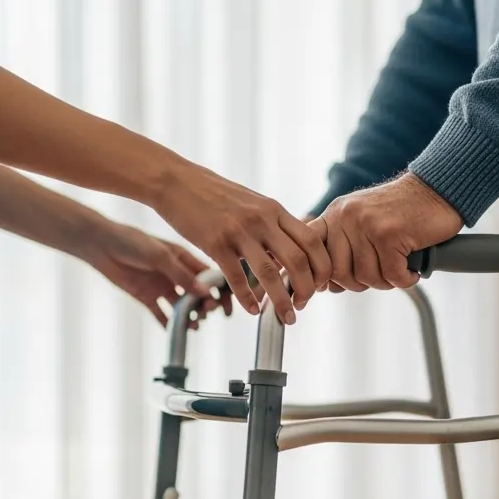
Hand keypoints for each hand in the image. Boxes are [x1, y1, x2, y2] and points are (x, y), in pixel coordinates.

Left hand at [78, 220, 232, 327]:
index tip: (224, 303)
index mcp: (183, 258)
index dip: (218, 290)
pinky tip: (176, 332)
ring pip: (182, 305)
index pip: (208, 276)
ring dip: (190, 316)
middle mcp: (175, 273)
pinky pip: (162, 314)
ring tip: (194, 324)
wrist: (101, 245)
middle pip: (198, 293)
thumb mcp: (160, 256)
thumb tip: (205, 293)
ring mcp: (161, 285)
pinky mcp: (147, 296)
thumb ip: (182, 275)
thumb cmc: (132, 242)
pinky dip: (169, 324)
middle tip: (207, 313)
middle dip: (205, 305)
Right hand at [152, 165, 330, 323]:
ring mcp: (239, 231)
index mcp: (275, 210)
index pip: (313, 241)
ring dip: (282, 301)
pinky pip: (236, 278)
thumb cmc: (215, 194)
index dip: (322, 267)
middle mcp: (262, 219)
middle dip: (307, 288)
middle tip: (303, 305)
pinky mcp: (215, 243)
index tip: (319, 285)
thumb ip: (274, 225)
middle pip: (299, 259)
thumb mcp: (253, 203)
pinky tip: (252, 310)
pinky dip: (248, 298)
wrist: (176, 181)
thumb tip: (292, 252)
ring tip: (286, 318)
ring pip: (270, 273)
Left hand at [310, 173, 462, 292]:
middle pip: (339, 273)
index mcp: (335, 214)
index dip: (320, 275)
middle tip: (380, 276)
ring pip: (366, 277)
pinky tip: (411, 271)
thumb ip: (341, 247)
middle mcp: (346, 217)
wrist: (436, 190)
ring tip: (398, 270)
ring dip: (386, 282)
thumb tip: (326, 287)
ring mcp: (367, 224)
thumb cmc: (402, 212)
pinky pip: (392, 276)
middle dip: (360, 284)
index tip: (333, 286)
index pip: (311, 251)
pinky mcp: (390, 234)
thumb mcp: (362, 220)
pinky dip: (405, 279)